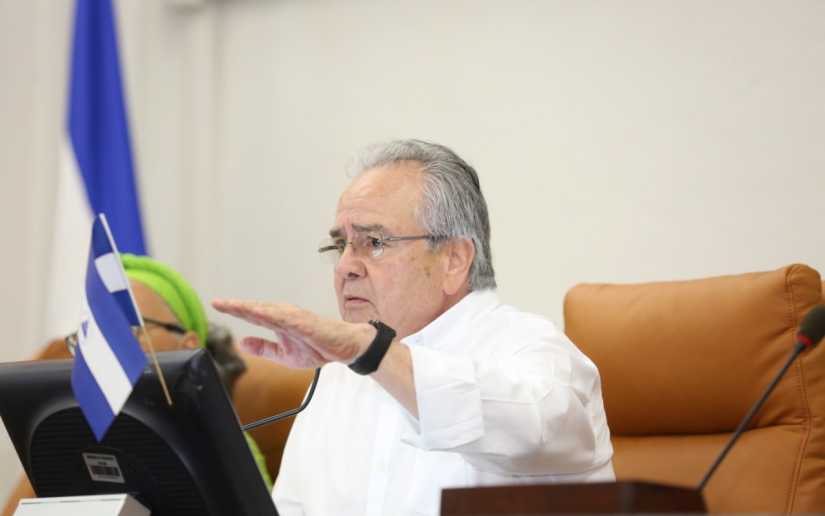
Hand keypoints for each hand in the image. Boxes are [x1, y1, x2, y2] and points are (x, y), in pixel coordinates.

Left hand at [211, 299, 374, 368]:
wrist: (344, 348)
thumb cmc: (317, 347)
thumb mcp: (284, 355)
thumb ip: (264, 348)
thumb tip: (242, 343)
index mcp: (278, 322)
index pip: (252, 315)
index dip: (235, 310)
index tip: (216, 304)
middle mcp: (284, 316)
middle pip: (257, 309)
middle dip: (237, 306)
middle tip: (217, 302)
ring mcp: (295, 318)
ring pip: (269, 311)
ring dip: (251, 307)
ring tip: (233, 305)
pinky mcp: (306, 323)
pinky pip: (287, 318)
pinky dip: (272, 314)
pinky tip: (259, 313)